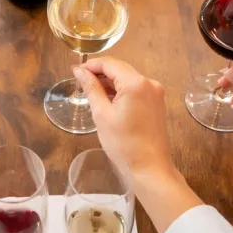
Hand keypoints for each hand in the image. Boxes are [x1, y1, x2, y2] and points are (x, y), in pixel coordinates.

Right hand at [76, 57, 202, 232]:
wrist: (149, 168)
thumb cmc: (123, 144)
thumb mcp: (102, 114)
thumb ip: (91, 88)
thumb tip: (79, 71)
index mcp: (136, 83)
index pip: (110, 63)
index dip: (91, 65)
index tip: (76, 72)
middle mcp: (149, 82)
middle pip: (120, 69)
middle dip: (100, 73)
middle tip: (81, 83)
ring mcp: (155, 92)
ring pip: (127, 78)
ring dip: (110, 82)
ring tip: (92, 93)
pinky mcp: (156, 102)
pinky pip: (135, 88)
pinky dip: (121, 91)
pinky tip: (108, 100)